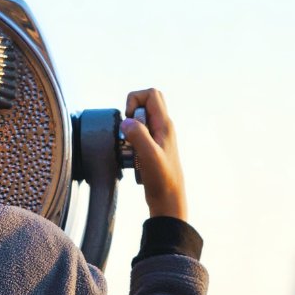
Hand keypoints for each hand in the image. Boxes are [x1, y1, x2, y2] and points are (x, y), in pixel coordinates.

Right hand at [120, 89, 186, 220]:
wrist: (168, 200)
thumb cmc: (162, 180)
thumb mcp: (149, 156)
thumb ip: (138, 135)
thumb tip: (126, 121)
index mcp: (165, 125)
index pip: (151, 94)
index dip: (135, 100)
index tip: (129, 119)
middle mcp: (163, 128)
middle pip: (147, 102)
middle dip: (131, 110)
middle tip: (128, 129)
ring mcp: (158, 137)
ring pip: (141, 119)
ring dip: (130, 128)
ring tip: (130, 147)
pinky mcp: (153, 147)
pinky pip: (139, 134)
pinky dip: (131, 140)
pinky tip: (131, 157)